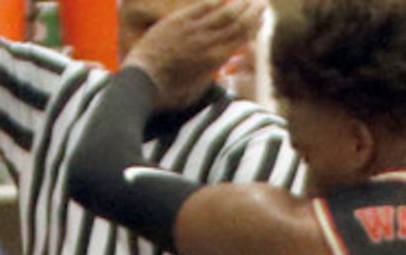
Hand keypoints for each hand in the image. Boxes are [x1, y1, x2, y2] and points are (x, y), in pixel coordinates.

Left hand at [127, 0, 262, 105]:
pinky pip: (202, 7)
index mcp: (215, 61)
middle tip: (262, 4)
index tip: (261, 20)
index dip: (253, 28)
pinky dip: (215, 1)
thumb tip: (216, 69)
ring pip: (223, 13)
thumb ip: (208, 75)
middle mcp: (209, 43)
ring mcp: (193, 30)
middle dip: (252, 13)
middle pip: (236, 23)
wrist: (142, 83)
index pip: (240, 39)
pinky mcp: (178, 22)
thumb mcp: (195, 90)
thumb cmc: (167, 94)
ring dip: (238, 5)